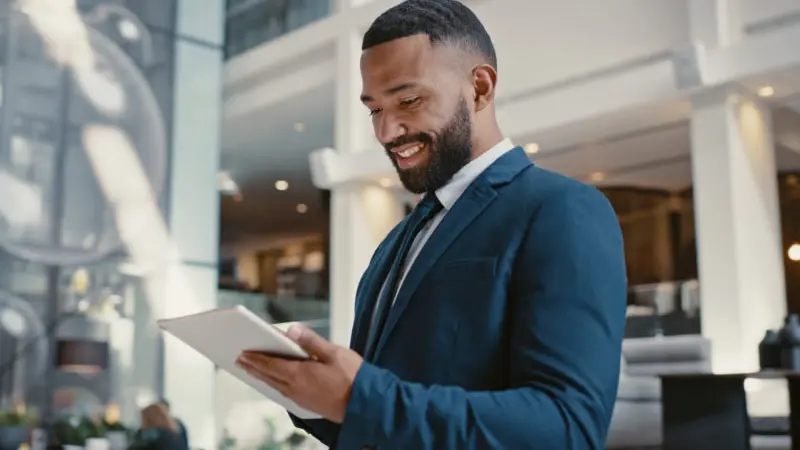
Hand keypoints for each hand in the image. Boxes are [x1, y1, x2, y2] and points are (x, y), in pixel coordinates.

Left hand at [236, 325, 363, 422]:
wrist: (365, 404)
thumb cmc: (353, 377)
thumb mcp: (334, 353)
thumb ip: (311, 341)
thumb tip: (292, 330)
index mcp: (300, 374)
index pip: (271, 364)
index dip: (255, 358)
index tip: (242, 353)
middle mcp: (295, 388)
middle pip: (268, 376)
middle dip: (253, 367)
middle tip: (239, 360)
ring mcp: (300, 398)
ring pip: (274, 385)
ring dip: (261, 377)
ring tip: (252, 370)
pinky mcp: (307, 404)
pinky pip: (283, 393)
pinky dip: (273, 385)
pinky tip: (274, 382)